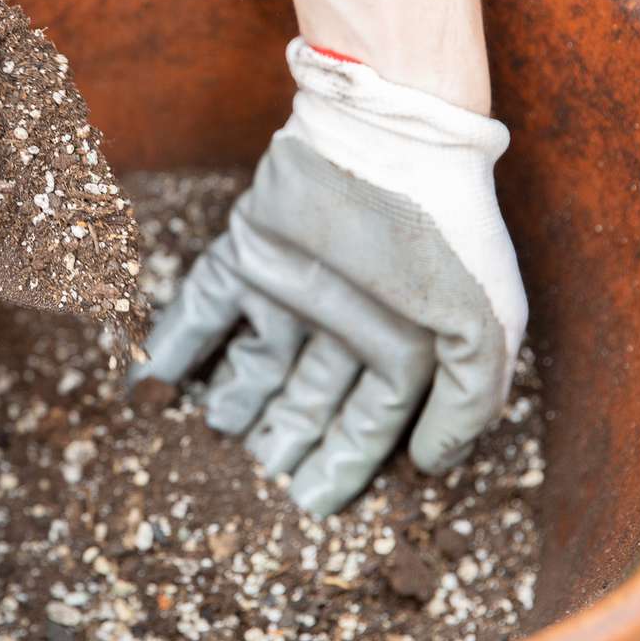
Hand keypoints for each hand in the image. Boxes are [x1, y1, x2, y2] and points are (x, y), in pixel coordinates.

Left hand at [132, 40, 526, 515]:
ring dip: (234, 399)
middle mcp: (343, 319)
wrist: (389, 137)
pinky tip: (156, 382)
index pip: (366, 418)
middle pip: (307, 395)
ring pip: (256, 358)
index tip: (312, 503)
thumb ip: (467, 402)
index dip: (342, 460)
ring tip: (215, 433)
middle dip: (285, 437)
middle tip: (258, 478)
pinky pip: (203, 307)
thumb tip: (432, 465)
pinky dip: (178, 343)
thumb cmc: (444, 235)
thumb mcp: (482, 328)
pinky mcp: (246, 250)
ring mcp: (292, 284)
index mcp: (402, 341)